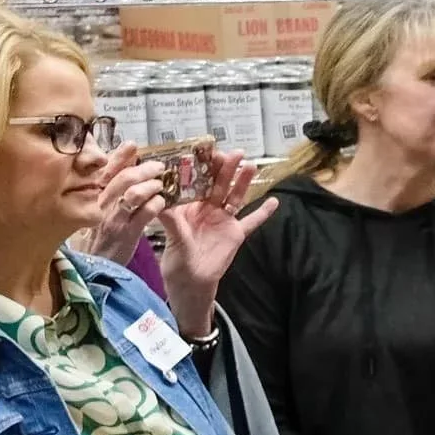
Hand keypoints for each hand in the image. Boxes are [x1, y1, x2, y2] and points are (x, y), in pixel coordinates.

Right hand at [74, 148, 167, 263]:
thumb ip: (108, 191)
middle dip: (142, 168)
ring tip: (161, 184)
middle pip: (121, 178)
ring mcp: (113, 218)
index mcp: (93, 196)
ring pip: (132, 194)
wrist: (92, 265)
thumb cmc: (98, 236)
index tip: (132, 145)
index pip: (106, 171)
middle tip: (158, 166)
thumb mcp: (97, 210)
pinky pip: (143, 214)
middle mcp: (101, 204)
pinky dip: (156, 204)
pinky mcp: (126, 233)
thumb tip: (122, 168)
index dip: (119, 156)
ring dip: (150, 185)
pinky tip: (162, 202)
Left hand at [159, 152, 275, 334]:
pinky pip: (252, 221)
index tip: (206, 153)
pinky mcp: (236, 233)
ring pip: (236, 196)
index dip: (202, 167)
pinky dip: (263, 212)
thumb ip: (169, 217)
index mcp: (189, 206)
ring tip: (251, 166)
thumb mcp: (170, 236)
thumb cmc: (177, 260)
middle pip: (219, 184)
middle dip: (226, 168)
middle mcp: (207, 209)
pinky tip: (274, 201)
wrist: (192, 282)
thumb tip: (160, 198)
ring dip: (244, 182)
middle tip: (233, 152)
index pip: (196, 181)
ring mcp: (223, 220)